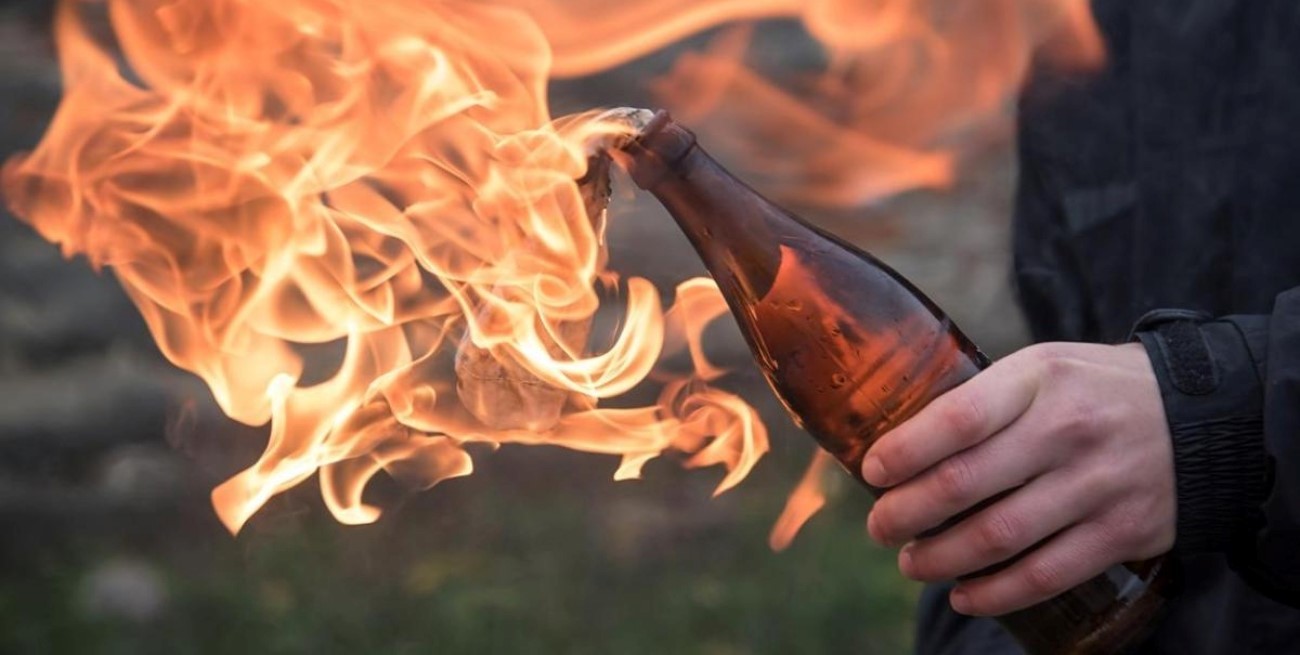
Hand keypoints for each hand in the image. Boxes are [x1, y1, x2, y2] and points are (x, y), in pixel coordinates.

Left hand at [862, 342, 1175, 615]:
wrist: (1207, 416)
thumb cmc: (1094, 391)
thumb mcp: (1042, 369)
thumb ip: (983, 400)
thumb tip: (899, 445)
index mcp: (1039, 378)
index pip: (957, 417)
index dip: (904, 451)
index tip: (872, 471)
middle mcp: (1067, 430)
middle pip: (965, 483)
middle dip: (906, 513)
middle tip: (879, 527)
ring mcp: (1097, 484)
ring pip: (998, 536)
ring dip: (940, 558)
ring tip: (911, 562)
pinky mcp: (1121, 531)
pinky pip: (1046, 574)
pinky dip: (996, 593)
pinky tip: (964, 596)